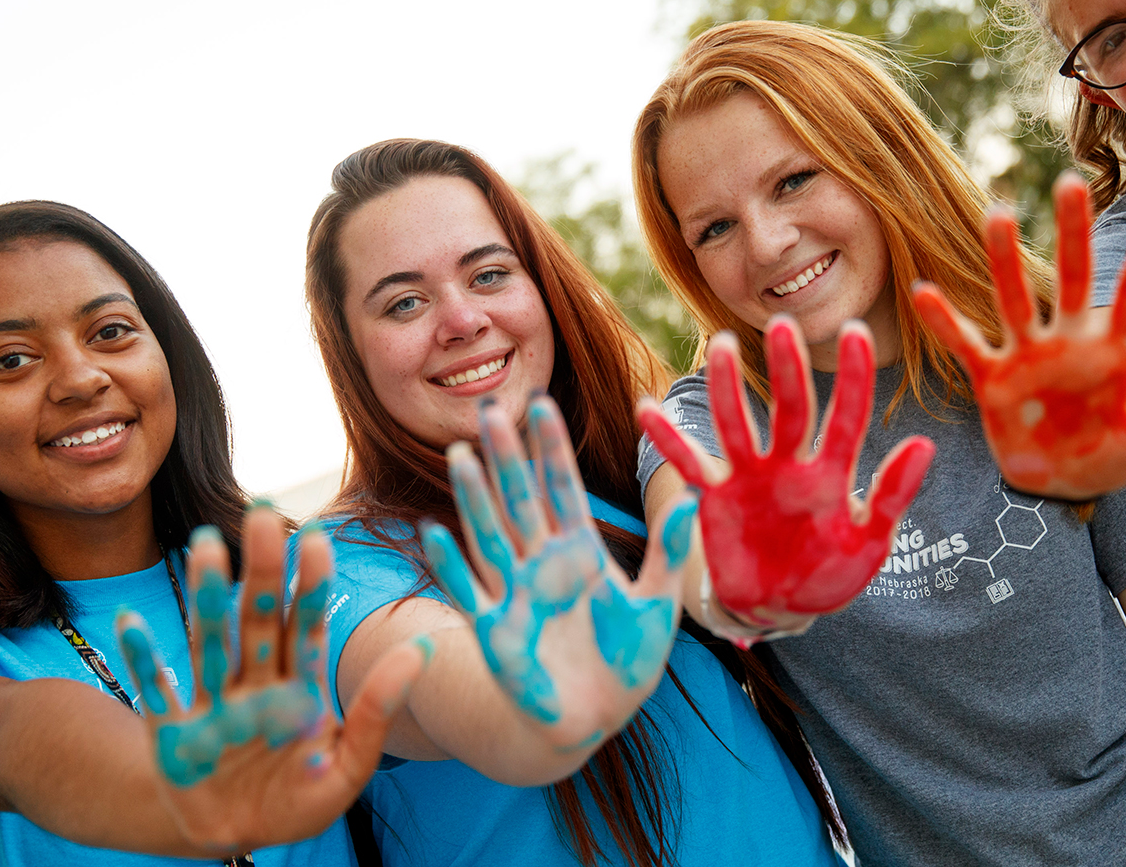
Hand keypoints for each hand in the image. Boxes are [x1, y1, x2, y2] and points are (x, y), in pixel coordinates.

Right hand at [116, 506, 428, 852]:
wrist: (241, 838)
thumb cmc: (299, 797)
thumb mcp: (349, 765)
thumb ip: (378, 709)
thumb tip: (423, 651)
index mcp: (300, 689)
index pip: (307, 628)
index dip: (311, 586)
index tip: (316, 539)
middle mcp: (255, 685)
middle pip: (258, 621)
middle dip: (261, 571)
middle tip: (261, 513)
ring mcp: (213, 706)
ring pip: (211, 643)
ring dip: (208, 597)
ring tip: (207, 545)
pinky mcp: (173, 736)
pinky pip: (155, 694)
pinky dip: (143, 660)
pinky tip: (132, 620)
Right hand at [419, 395, 693, 753]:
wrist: (595, 720)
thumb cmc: (626, 662)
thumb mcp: (658, 604)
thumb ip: (667, 550)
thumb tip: (692, 495)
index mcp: (581, 551)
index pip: (562, 488)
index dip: (551, 449)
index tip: (540, 405)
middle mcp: (543, 563)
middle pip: (520, 499)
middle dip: (507, 457)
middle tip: (489, 410)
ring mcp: (515, 593)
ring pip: (490, 533)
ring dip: (475, 496)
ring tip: (460, 455)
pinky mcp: (496, 631)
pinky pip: (469, 592)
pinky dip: (451, 564)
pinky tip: (433, 531)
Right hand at [637, 317, 933, 639]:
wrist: (781, 608)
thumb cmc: (831, 574)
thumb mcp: (870, 542)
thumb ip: (891, 496)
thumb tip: (923, 444)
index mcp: (831, 474)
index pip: (846, 418)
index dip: (853, 377)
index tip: (857, 331)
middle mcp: (789, 465)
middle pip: (789, 410)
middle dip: (787, 369)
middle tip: (782, 325)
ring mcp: (750, 477)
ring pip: (737, 425)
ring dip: (727, 388)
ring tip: (720, 345)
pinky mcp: (716, 496)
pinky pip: (690, 463)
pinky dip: (669, 439)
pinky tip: (647, 409)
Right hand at [913, 174, 1125, 499]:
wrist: (1061, 487)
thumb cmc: (1110, 457)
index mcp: (1112, 349)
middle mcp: (1069, 340)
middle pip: (1072, 277)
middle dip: (1072, 233)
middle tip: (1072, 183)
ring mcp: (1028, 356)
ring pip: (1015, 299)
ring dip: (1005, 260)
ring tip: (998, 215)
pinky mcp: (993, 379)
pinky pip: (967, 345)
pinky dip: (945, 323)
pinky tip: (923, 293)